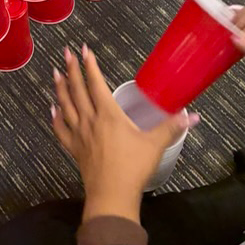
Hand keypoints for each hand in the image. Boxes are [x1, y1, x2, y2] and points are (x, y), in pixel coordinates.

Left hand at [52, 46, 194, 223]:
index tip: (84, 50)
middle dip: (72, 70)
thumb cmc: (133, 167)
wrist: (112, 195)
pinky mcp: (74, 149)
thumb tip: (192, 116)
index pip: (97, 84)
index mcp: (108, 115)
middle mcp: (90, 120)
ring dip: (60, 88)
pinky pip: (61, 130)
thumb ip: (171, 127)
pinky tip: (52, 109)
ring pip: (66, 106)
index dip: (90, 66)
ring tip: (55, 73)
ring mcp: (79, 134)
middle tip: (66, 53)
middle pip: (77, 90)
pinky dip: (55, 118)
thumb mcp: (155, 145)